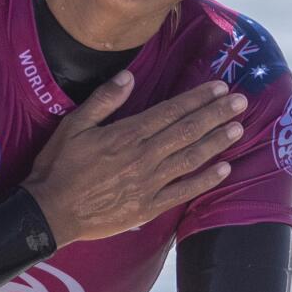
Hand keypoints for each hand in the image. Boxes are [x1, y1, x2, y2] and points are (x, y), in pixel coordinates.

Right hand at [22, 73, 246, 245]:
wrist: (50, 213)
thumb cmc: (58, 167)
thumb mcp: (73, 126)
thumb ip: (103, 101)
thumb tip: (129, 78)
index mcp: (126, 134)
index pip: (171, 111)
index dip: (198, 98)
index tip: (219, 87)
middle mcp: (143, 156)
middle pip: (187, 131)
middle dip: (216, 114)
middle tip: (241, 101)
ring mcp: (148, 183)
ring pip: (191, 158)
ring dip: (217, 142)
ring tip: (239, 128)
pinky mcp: (148, 207)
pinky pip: (183, 192)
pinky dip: (205, 180)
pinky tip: (225, 169)